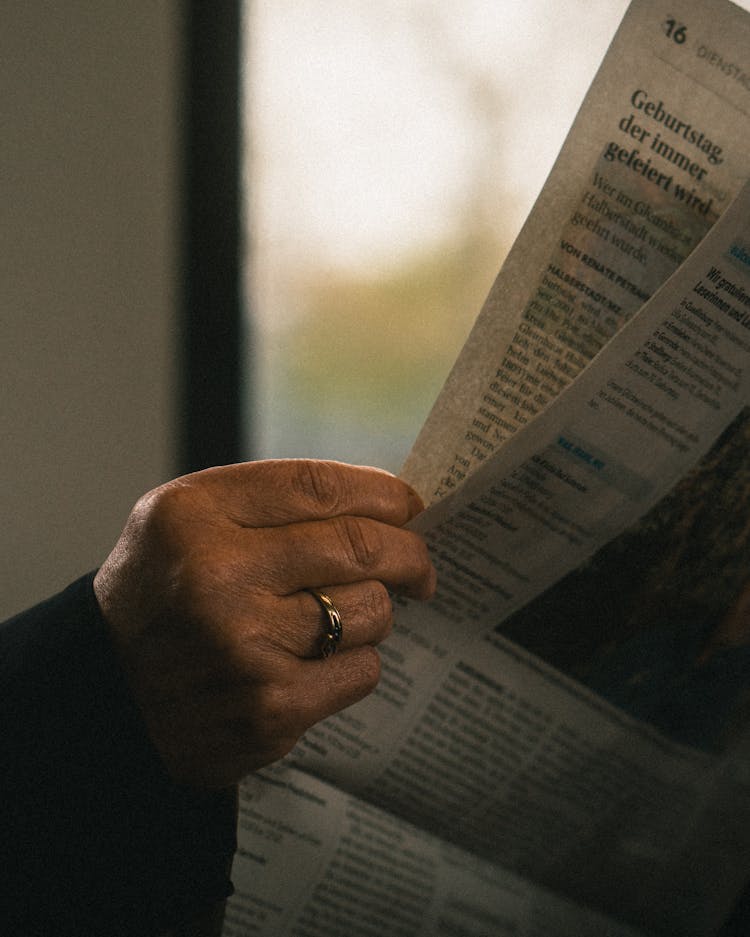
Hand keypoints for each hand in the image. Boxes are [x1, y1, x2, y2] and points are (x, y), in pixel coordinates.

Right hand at [94, 460, 434, 787]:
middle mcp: (215, 576)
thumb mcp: (186, 523)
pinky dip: (353, 663)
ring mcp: (245, 648)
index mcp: (193, 515)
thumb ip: (271, 504)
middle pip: (360, 546)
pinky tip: (313, 664)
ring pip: (370, 611)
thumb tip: (387, 504)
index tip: (410, 505)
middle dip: (409, 553)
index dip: (383, 493)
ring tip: (334, 620)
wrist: (106, 700)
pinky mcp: (270, 710)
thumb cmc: (163, 597)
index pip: (320, 487)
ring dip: (370, 612)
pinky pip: (361, 670)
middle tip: (419, 566)